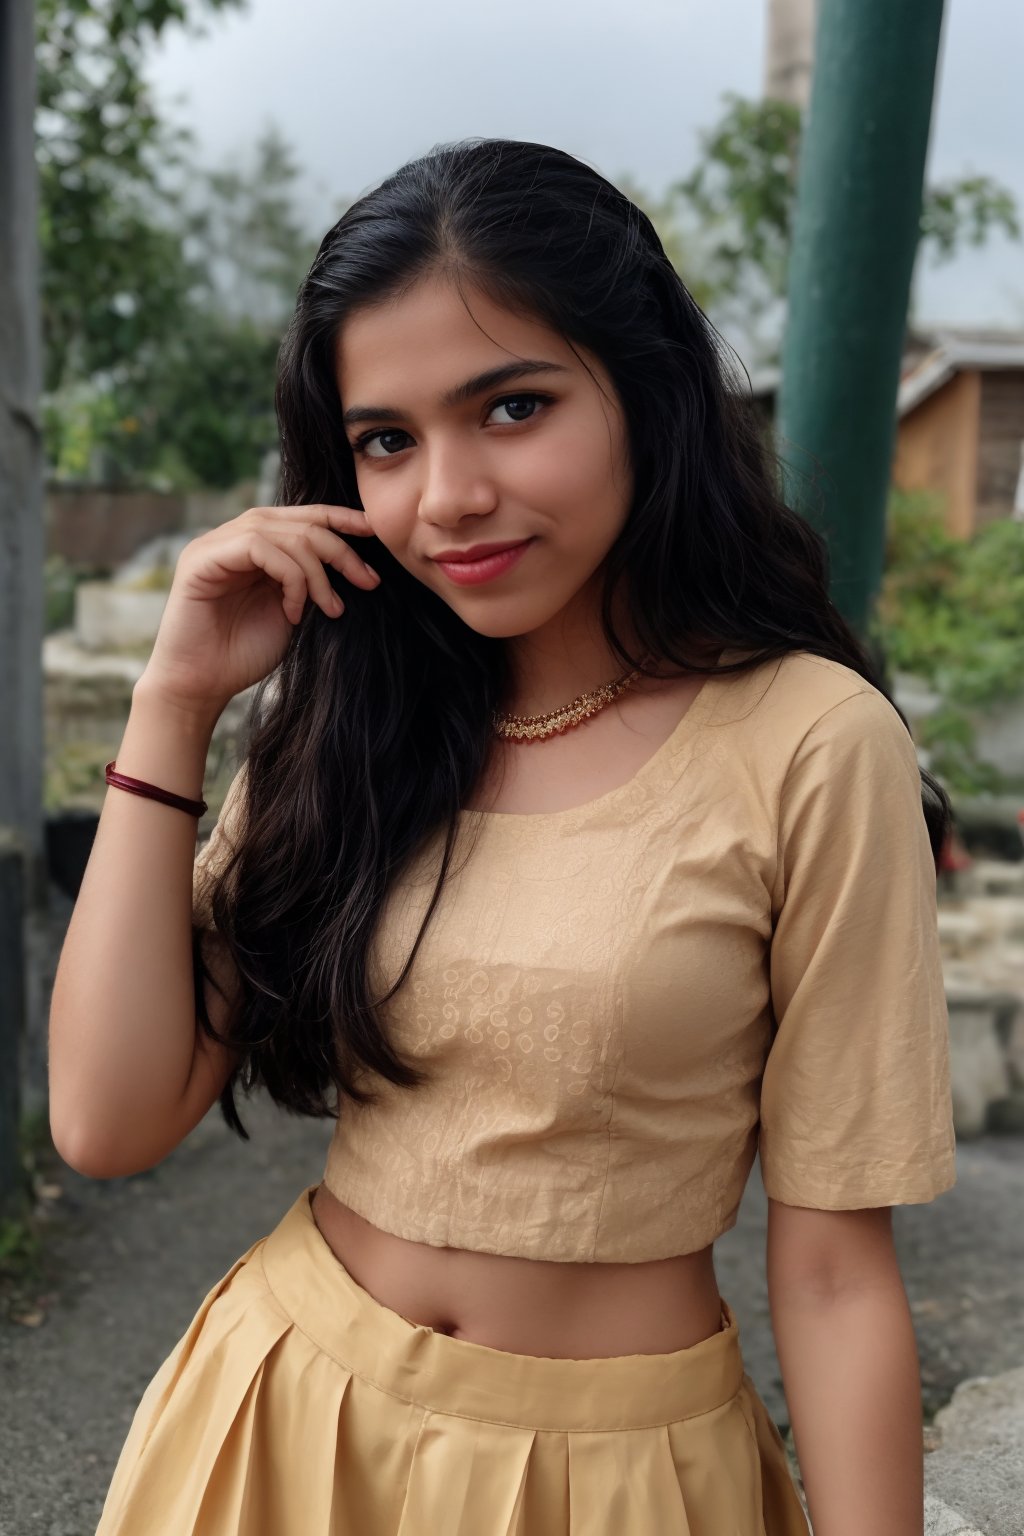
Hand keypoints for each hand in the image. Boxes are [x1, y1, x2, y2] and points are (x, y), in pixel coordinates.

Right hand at [137, 503, 380, 716]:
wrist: (201, 687)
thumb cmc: (244, 655)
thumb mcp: (292, 611)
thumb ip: (310, 581)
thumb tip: (355, 562)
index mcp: (255, 546)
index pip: (302, 517)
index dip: (340, 518)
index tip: (374, 533)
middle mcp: (233, 538)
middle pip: (297, 521)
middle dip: (340, 549)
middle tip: (368, 582)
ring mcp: (214, 545)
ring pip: (282, 533)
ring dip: (316, 571)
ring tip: (331, 608)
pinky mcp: (201, 559)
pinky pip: (257, 547)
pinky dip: (287, 576)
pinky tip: (294, 611)